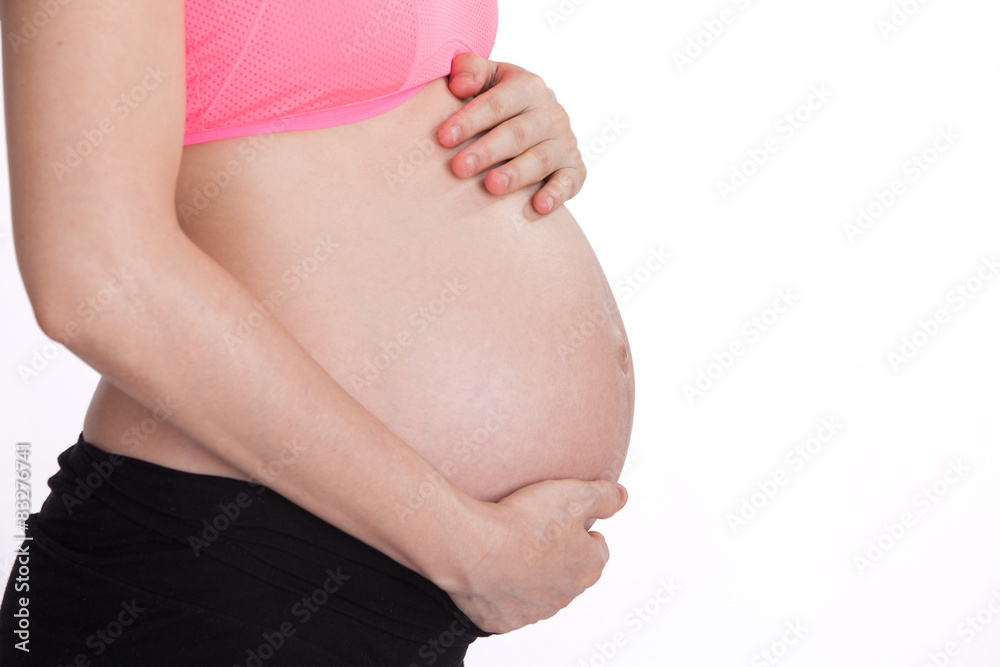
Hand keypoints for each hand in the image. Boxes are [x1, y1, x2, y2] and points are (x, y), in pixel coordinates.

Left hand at [438, 53, 586, 215]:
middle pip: (518, 133)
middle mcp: (550, 113)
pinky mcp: (574, 168)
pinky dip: (556, 194)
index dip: (470, 120)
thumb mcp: (488, 78)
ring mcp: (564, 142)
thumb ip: (471, 69)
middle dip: (488, 151)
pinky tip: (539, 206)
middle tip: (460, 168)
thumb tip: (459, 83)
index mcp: (528, 86)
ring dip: (517, 174)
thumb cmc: (500, 101)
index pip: (497, 103)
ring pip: (541, 159)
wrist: (538, 119)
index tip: (443, 138)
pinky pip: (570, 181)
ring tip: (492, 186)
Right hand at [446, 479, 627, 633]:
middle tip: (534, 530)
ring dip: (531, 573)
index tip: (561, 518)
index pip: (597, 547)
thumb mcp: (575, 494)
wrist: (476, 549)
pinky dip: (503, 590)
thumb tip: (621, 496)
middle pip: (568, 571)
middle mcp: (566, 596)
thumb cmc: (525, 521)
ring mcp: (534, 611)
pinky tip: (493, 569)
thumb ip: (604, 496)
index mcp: (589, 567)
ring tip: (511, 547)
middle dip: (557, 553)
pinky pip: (507, 606)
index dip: (580, 528)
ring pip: (539, 590)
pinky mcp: (503, 621)